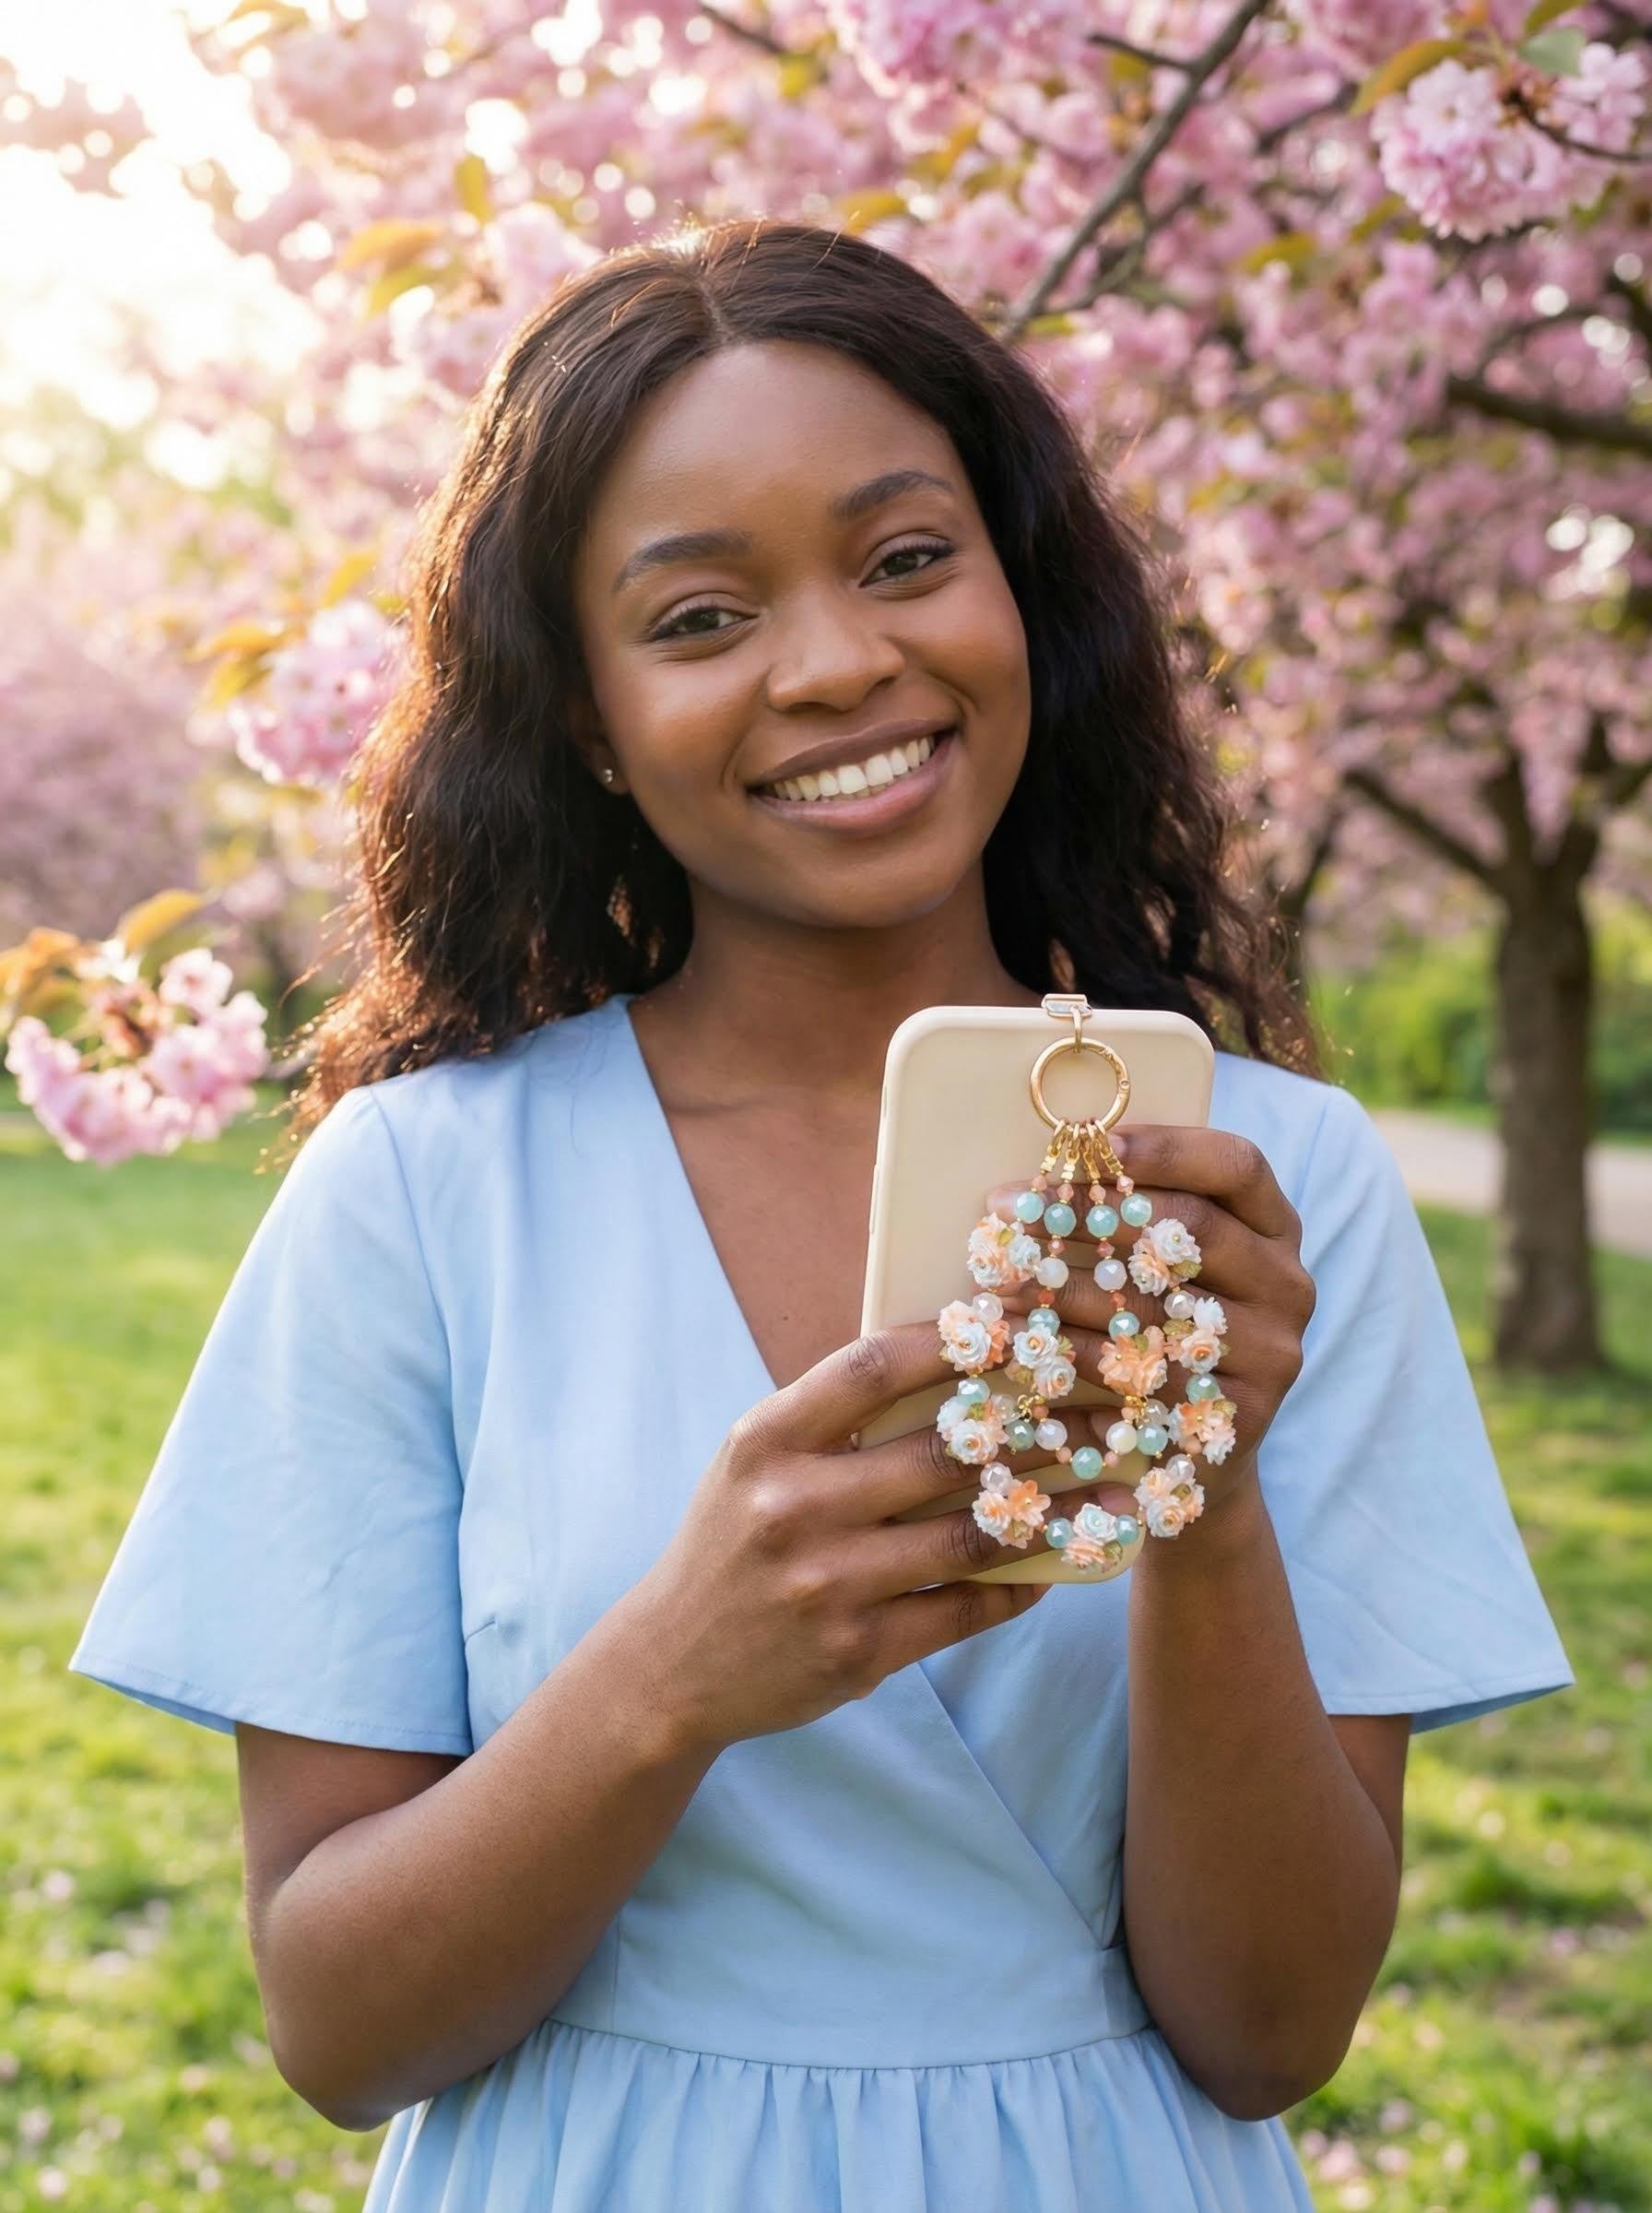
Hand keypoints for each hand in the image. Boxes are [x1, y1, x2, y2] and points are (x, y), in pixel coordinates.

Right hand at [627, 1317, 1129, 1755]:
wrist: (670, 1666)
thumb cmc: (734, 1541)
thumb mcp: (756, 1462)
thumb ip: (835, 1418)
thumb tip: (958, 1360)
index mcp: (766, 1441)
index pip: (874, 1367)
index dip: (955, 1338)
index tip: (1023, 1321)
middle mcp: (793, 1507)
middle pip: (943, 1451)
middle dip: (1038, 1428)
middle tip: (1104, 1411)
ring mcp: (827, 1584)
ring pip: (972, 1536)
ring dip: (1056, 1510)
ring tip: (1113, 1490)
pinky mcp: (856, 1651)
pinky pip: (964, 1610)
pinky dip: (1018, 1586)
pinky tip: (1055, 1565)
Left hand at [986, 1124, 1315, 1514]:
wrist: (1199, 1450)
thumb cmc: (1163, 1330)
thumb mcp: (1161, 1265)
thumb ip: (1125, 1217)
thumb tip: (1025, 1186)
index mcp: (1274, 1228)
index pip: (1236, 1165)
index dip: (1165, 1147)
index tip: (1087, 1145)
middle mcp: (1286, 1284)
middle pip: (1192, 1229)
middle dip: (1090, 1214)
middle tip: (1009, 1213)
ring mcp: (1272, 1352)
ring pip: (1157, 1309)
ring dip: (1064, 1291)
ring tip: (999, 1283)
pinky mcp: (1240, 1416)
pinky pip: (1143, 1380)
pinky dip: (1073, 1364)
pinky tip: (1023, 1352)